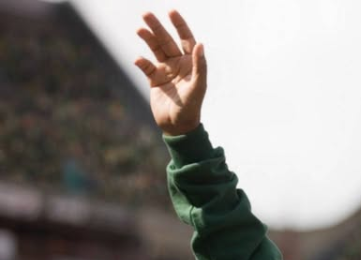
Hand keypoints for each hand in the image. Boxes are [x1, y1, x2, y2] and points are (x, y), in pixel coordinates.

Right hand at [135, 10, 206, 135]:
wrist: (178, 125)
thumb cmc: (192, 106)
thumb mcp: (198, 85)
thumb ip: (200, 65)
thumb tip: (200, 44)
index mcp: (191, 63)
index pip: (186, 39)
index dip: (179, 25)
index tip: (171, 11)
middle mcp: (179, 64)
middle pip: (167, 41)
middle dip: (157, 27)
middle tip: (146, 14)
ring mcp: (166, 70)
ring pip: (155, 50)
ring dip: (148, 39)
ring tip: (139, 29)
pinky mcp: (154, 80)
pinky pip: (146, 67)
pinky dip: (142, 62)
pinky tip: (139, 60)